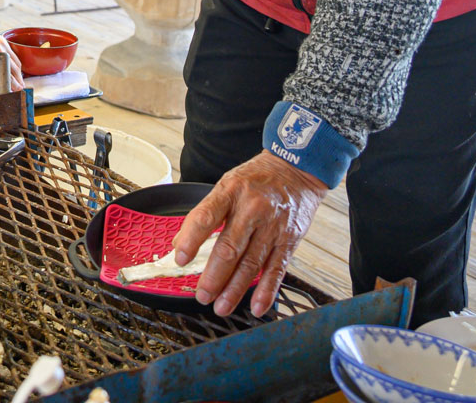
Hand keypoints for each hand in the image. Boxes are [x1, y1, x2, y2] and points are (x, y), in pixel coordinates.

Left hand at [0, 26, 22, 91]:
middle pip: (14, 69)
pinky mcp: (4, 40)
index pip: (5, 75)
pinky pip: (13, 54)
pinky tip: (15, 69)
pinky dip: (15, 62)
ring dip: (19, 72)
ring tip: (19, 81)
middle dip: (18, 80)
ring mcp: (2, 44)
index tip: (15, 90)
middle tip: (20, 88)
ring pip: (16, 61)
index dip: (12, 84)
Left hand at [173, 151, 325, 317]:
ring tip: (221, 306)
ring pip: (251, 263)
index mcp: (231, 191)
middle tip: (202, 295)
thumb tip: (179, 242)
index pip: (207, 216)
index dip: (191, 239)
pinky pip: (277, 269)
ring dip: (235, 289)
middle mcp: (252, 208)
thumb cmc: (257, 179)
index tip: (180, 259)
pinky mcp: (289, 239)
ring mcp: (272, 225)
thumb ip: (205, 213)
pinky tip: (256, 306)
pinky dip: (267, 290)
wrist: (296, 169)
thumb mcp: (227, 184)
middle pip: (230, 247)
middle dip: (214, 276)